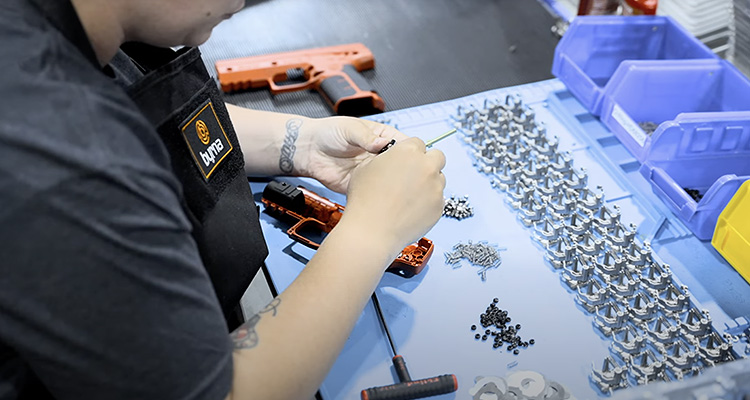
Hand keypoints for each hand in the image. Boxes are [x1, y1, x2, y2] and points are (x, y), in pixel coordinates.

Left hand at [296, 116, 407, 192]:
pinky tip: (380, 193)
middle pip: (400, 165)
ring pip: (390, 180)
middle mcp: (379, 155)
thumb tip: (382, 143)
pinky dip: (378, 194)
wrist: (308, 151)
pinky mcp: (363, 185)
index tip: (414, 158)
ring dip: (393, 184)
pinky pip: (374, 192)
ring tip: (393, 185)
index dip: (411, 152)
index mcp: (382, 137)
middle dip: (405, 170)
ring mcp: (372, 171)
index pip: (403, 144)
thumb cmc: (328, 133)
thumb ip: (366, 137)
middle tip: (406, 175)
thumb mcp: (349, 128)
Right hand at [341, 137, 445, 252]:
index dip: (411, 152)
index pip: (418, 143)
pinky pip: (437, 200)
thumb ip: (385, 158)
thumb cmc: (364, 200)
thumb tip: (392, 159)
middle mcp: (426, 166)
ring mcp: (435, 187)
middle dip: (428, 163)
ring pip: (439, 179)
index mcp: (408, 151)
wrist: (371, 232)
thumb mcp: (365, 167)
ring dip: (429, 183)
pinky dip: (428, 203)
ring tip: (408, 197)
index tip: (405, 161)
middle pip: (437, 156)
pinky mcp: (439, 206)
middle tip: (414, 175)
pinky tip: (410, 210)